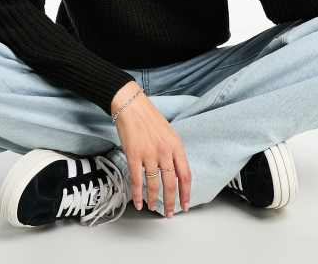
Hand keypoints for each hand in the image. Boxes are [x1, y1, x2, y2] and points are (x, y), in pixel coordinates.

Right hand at [111, 82, 190, 216]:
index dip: (186, 193)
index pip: (185, 174)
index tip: (185, 205)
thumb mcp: (169, 133)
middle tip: (170, 212)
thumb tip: (175, 172)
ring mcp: (149, 154)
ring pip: (154, 184)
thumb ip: (173, 152)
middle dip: (171, 201)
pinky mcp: (133, 155)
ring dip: (154, 199)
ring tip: (153, 207)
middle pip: (171, 183)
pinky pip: (137, 179)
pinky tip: (139, 202)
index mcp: (176, 145)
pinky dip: (138, 194)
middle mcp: (165, 151)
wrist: (131, 105)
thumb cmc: (149, 118)